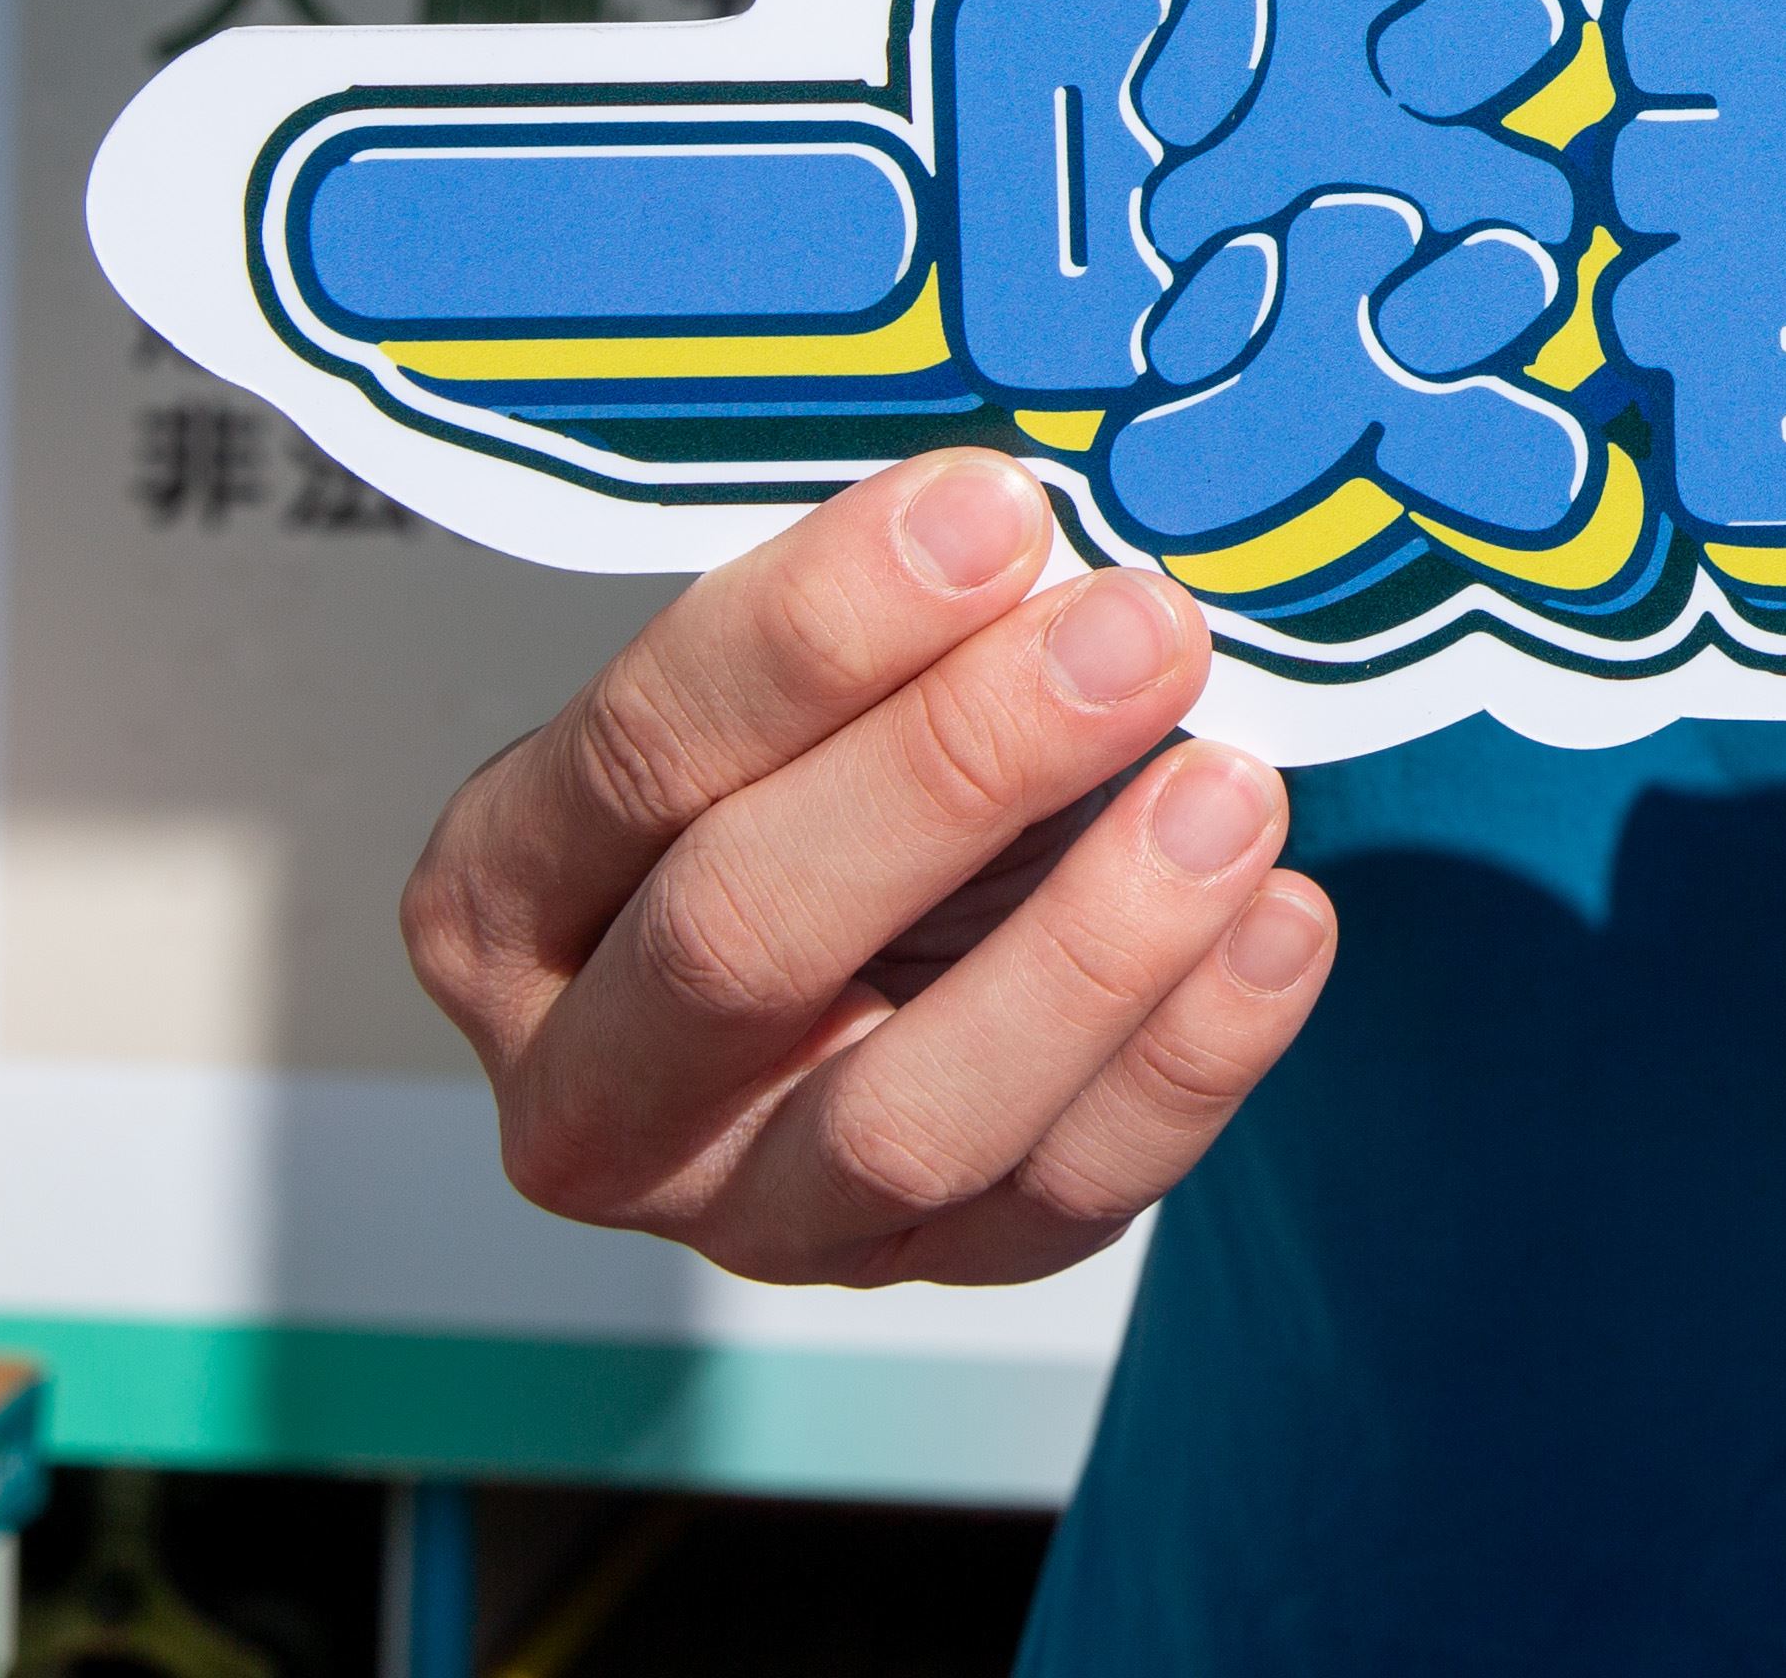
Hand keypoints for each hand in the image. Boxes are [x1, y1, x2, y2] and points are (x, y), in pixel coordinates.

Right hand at [401, 447, 1334, 1284]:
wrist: (885, 932)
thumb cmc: (819, 770)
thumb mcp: (811, 680)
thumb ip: (886, 617)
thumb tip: (1032, 524)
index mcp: (502, 894)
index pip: (641, 755)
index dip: (818, 633)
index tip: (990, 513)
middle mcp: (588, 1084)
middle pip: (748, 940)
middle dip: (959, 767)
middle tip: (1137, 635)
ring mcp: (747, 1209)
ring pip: (904, 1119)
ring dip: (1090, 947)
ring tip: (1232, 793)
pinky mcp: (924, 1272)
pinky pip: (1064, 1195)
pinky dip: (1193, 1057)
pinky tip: (1283, 918)